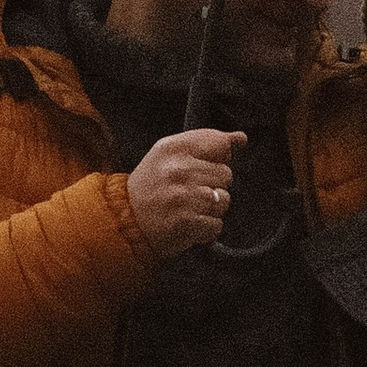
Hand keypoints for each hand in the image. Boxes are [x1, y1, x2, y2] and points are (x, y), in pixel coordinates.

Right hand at [127, 126, 244, 255]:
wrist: (125, 220)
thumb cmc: (151, 186)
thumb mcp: (168, 154)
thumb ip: (205, 142)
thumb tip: (241, 138)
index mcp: (172, 148)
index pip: (219, 143)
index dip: (220, 156)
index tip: (207, 165)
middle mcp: (179, 170)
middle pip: (226, 174)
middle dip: (213, 185)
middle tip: (189, 192)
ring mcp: (184, 197)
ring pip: (224, 200)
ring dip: (211, 208)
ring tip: (189, 208)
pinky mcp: (187, 223)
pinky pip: (217, 224)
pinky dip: (206, 228)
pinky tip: (189, 223)